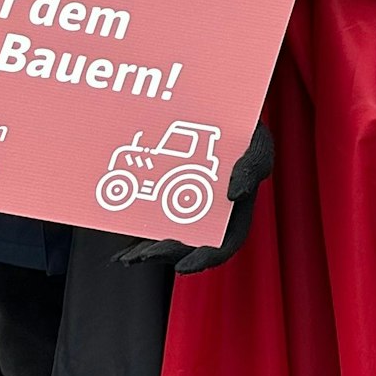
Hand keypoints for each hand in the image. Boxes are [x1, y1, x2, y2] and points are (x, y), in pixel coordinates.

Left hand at [114, 123, 272, 272]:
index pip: (225, 244)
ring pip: (164, 239)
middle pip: (189, 246)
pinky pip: (146, 222)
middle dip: (167, 254)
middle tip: (146, 254)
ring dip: (145, 252)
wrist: (214, 110)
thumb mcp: (257, 144)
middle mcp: (208, 215)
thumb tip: (234, 195)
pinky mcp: (160, 198)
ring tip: (128, 257)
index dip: (207, 258)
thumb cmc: (242, 130)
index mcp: (234, 211)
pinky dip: (132, 236)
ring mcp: (182, 208)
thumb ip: (252, 167)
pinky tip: (118, 247)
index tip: (185, 266)